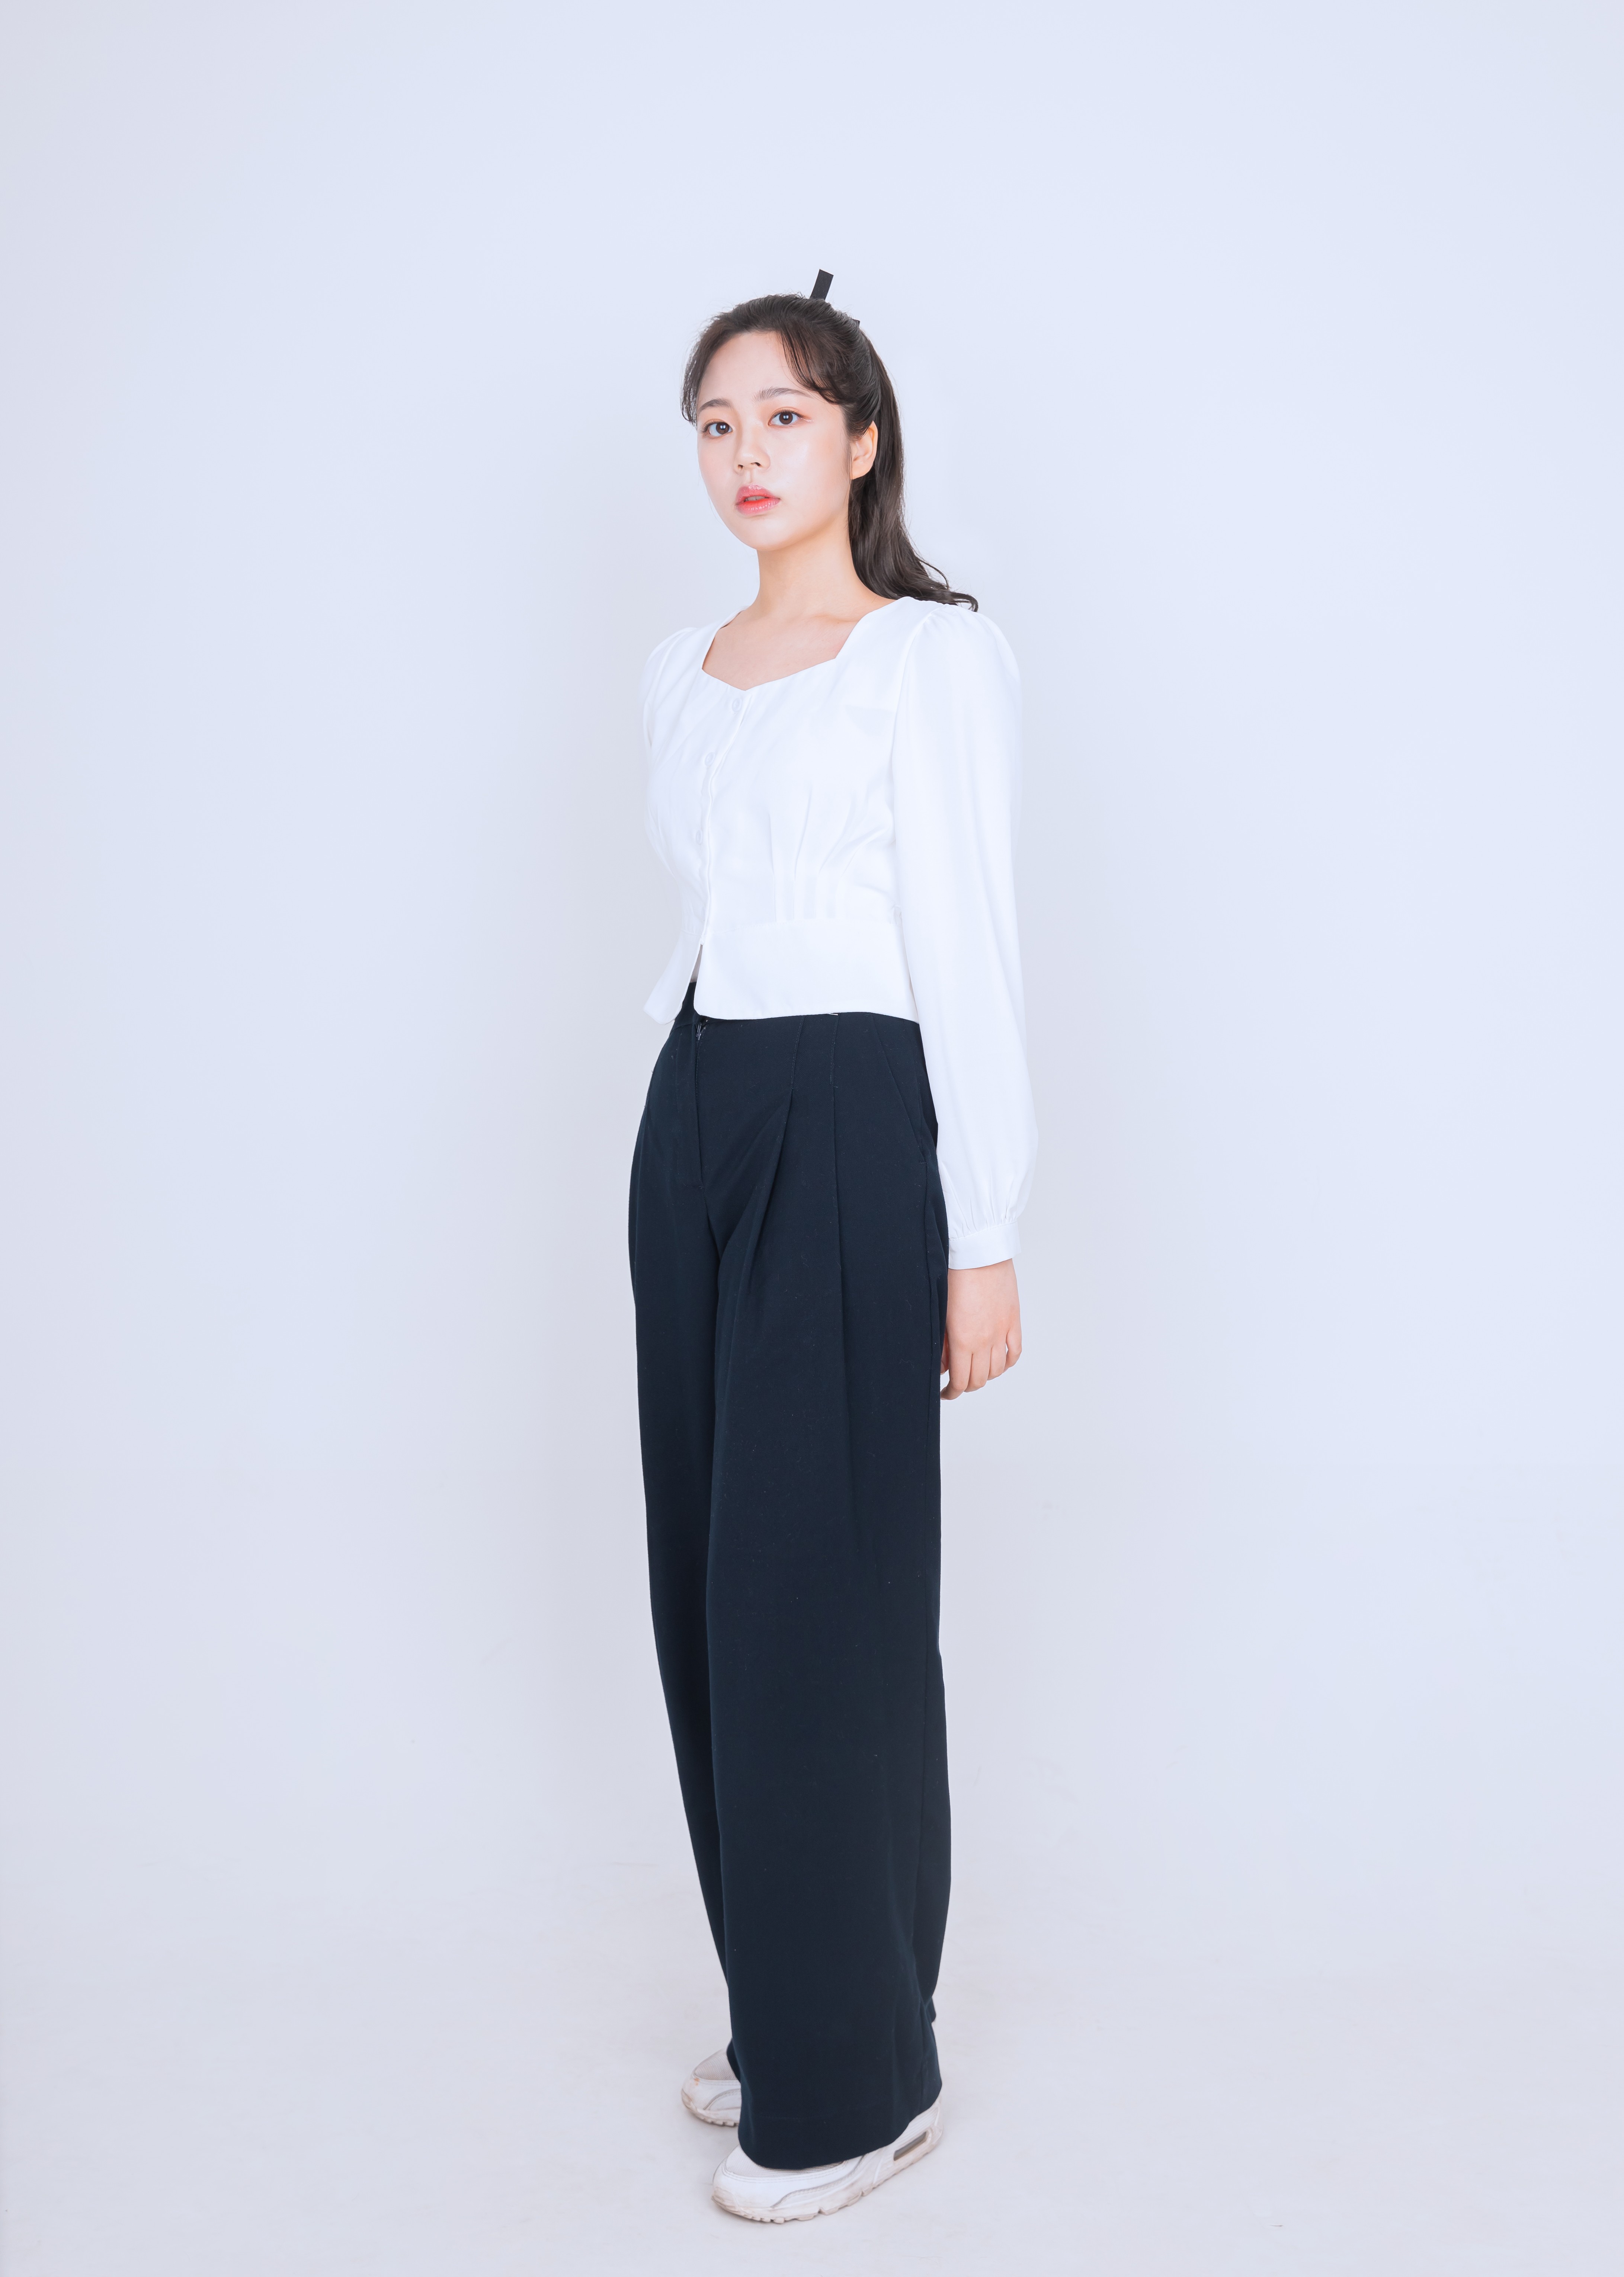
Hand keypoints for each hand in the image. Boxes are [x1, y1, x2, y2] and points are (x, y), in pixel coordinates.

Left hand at [940, 1260, 1021, 1399]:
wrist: (979, 1252)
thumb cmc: (954, 1276)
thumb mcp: (940, 1314)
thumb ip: (942, 1343)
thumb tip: (943, 1367)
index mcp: (962, 1340)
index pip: (960, 1381)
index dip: (952, 1393)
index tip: (946, 1393)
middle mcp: (984, 1341)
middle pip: (979, 1379)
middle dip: (967, 1386)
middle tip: (957, 1383)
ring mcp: (1001, 1331)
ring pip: (998, 1369)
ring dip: (986, 1376)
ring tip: (976, 1372)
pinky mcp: (1013, 1320)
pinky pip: (1015, 1352)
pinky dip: (1008, 1362)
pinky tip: (999, 1363)